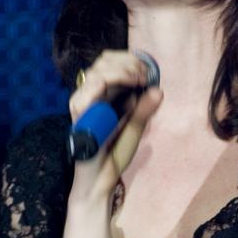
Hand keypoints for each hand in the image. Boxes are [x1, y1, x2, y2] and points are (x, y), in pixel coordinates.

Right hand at [69, 49, 162, 205]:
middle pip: (102, 62)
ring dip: (119, 72)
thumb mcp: (136, 128)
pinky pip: (83, 95)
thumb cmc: (115, 153)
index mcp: (105, 94)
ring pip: (94, 74)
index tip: (147, 71)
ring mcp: (83, 105)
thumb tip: (158, 90)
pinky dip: (101, 85)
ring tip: (137, 81)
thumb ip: (144, 110)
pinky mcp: (79, 118)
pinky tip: (120, 86)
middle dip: (127, 63)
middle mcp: (92, 95)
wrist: (102, 178)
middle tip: (144, 76)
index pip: (110, 62)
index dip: (129, 59)